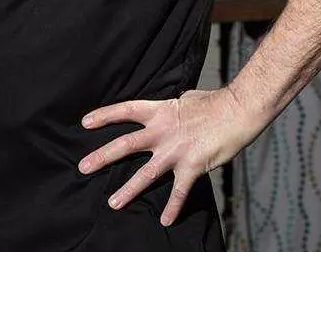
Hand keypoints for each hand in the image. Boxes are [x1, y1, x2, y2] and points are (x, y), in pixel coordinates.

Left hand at [77, 86, 262, 227]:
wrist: (238, 110)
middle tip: (83, 167)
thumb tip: (169, 111)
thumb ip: (171, 110)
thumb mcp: (186, 99)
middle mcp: (162, 132)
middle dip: (102, 157)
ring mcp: (176, 151)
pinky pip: (179, 191)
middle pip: (125, 145)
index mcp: (160, 112)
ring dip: (128, 190)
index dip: (104, 116)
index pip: (125, 111)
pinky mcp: (192, 166)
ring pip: (146, 174)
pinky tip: (166, 221)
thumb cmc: (214, 103)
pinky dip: (173, 207)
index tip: (85, 123)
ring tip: (113, 203)